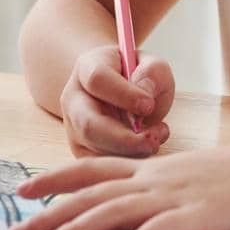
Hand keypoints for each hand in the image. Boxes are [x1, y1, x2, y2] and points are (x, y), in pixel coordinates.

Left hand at [7, 143, 229, 229]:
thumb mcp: (187, 177)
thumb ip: (155, 193)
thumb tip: (123, 221)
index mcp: (151, 170)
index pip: (92, 170)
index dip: (55, 180)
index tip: (22, 191)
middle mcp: (155, 180)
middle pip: (93, 195)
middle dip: (50, 214)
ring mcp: (177, 197)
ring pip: (118, 211)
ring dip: (81, 228)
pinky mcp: (202, 216)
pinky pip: (166, 229)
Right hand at [59, 45, 175, 157]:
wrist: (121, 91)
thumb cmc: (137, 76)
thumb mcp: (151, 65)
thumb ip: (152, 72)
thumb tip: (145, 94)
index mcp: (87, 67)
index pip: (97, 80)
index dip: (124, 95)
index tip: (149, 105)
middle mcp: (73, 99)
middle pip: (88, 124)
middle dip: (124, 139)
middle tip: (154, 138)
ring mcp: (74, 127)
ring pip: (95, 150)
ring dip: (131, 151)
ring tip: (156, 136)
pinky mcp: (82, 151)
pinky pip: (102, 164)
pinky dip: (128, 161)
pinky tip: (145, 147)